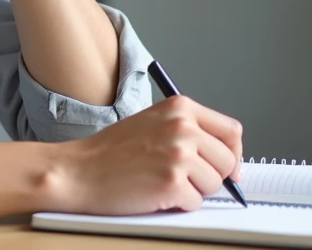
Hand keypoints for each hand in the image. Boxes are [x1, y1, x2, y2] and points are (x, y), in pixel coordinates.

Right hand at [49, 95, 243, 214]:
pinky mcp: (171, 183)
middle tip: (184, 177)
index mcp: (180, 108)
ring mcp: (178, 155)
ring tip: (162, 182)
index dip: (233, 153)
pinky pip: (195, 203)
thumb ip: (189, 131)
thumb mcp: (153, 123)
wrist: (79, 170)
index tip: (227, 167)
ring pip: (214, 184)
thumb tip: (228, 157)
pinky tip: (155, 193)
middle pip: (228, 160)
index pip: (231, 130)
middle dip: (212, 175)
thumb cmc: (111, 151)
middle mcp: (183, 127)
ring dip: (193, 191)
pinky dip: (178, 205)